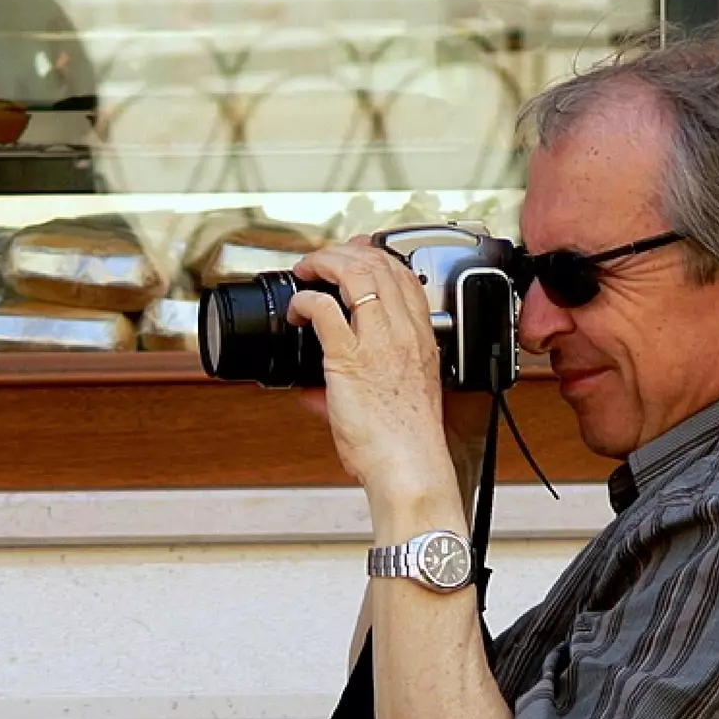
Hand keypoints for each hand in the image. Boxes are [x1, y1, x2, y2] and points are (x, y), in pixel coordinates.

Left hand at [287, 239, 460, 512]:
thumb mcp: (396, 402)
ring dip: (324, 263)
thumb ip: (359, 387)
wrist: (410, 467)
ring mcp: (379, 342)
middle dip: (344, 251)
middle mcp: (404, 333)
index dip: (377, 256)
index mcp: (421, 339)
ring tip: (306, 273)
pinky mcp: (350, 359)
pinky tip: (297, 311)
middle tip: (320, 260)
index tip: (356, 255)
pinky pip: (323, 309)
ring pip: (355, 273)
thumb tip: (316, 392)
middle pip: (379, 264)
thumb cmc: (406, 444)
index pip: (405, 276)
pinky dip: (305, 301)